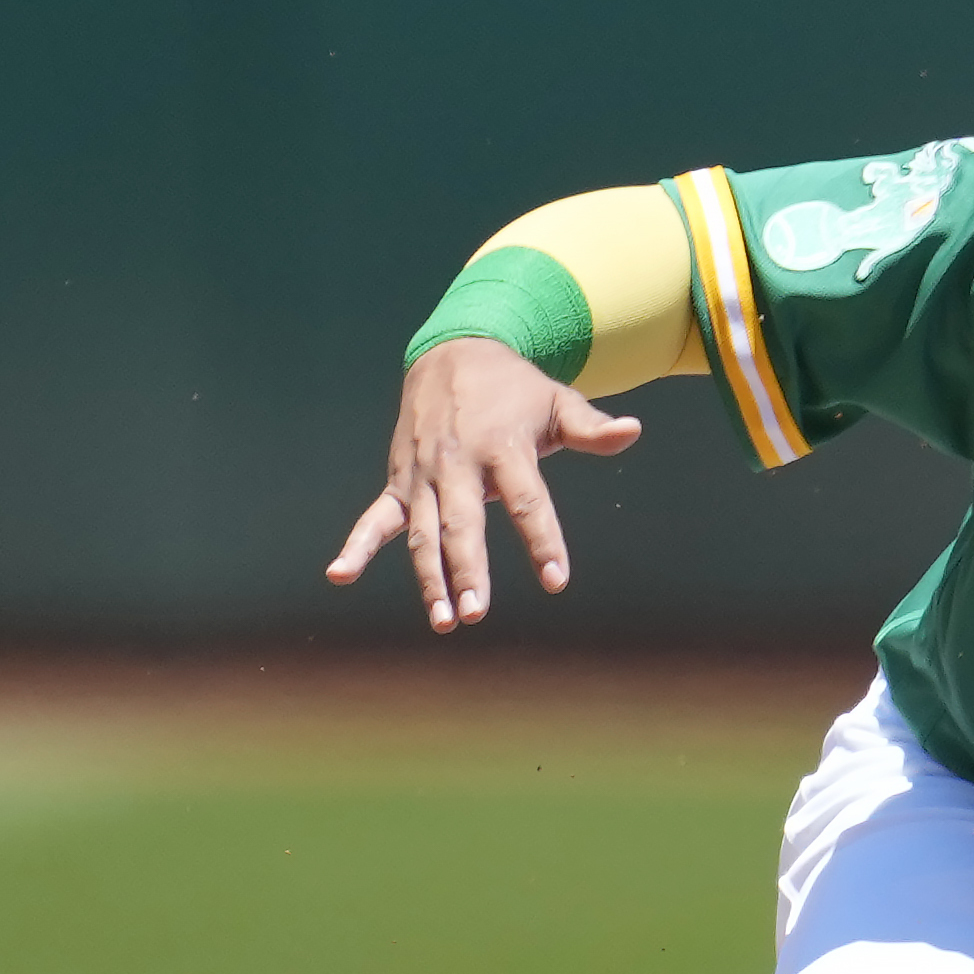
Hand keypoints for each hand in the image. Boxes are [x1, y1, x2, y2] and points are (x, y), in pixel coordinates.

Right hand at [323, 335, 640, 630]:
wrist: (452, 353)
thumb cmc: (515, 389)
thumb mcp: (557, 401)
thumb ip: (591, 427)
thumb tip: (633, 431)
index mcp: (502, 447)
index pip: (526, 501)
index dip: (542, 540)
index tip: (557, 580)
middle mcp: (456, 463)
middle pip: (462, 524)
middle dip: (467, 569)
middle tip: (475, 612)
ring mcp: (422, 474)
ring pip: (422, 531)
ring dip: (429, 576)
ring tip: (442, 621)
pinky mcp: (399, 480)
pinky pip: (376, 517)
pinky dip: (357, 546)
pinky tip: (339, 575)